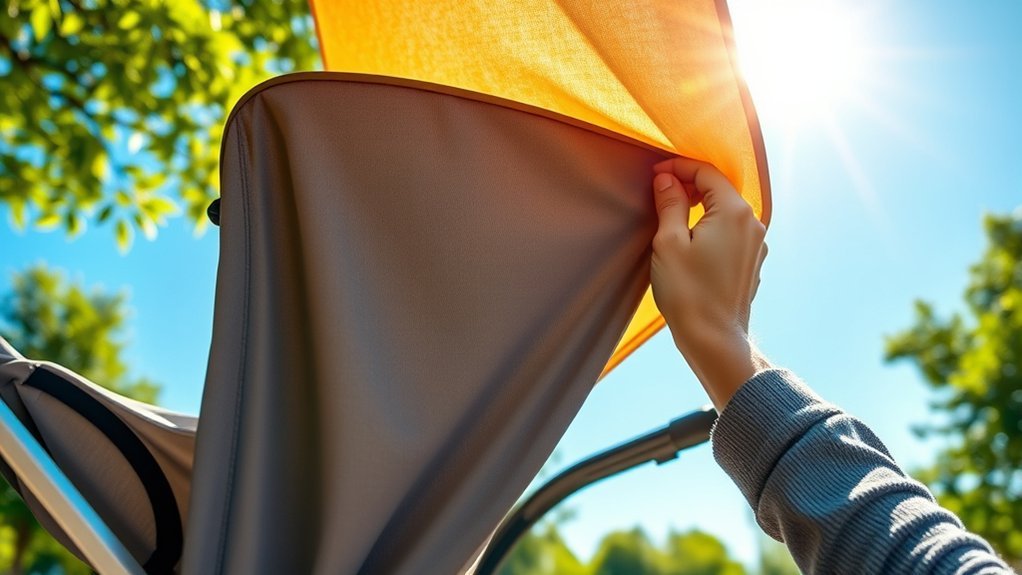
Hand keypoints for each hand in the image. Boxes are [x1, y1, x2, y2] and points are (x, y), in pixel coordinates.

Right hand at [650, 157, 769, 409]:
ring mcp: (755, 245)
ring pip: (726, 211)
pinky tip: (691, 239)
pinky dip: (711, 226)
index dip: (679, 167)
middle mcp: (752, 223)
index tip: (655, 173)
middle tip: (660, 191)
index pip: (707, 173)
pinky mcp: (751, 263)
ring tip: (673, 214)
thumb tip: (667, 179)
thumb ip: (671, 204)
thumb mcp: (669, 242)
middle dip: (690, 185)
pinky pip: (731, 232)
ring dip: (701, 206)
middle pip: (720, 189)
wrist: (714, 339)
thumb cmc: (688, 292)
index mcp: (734, 212)